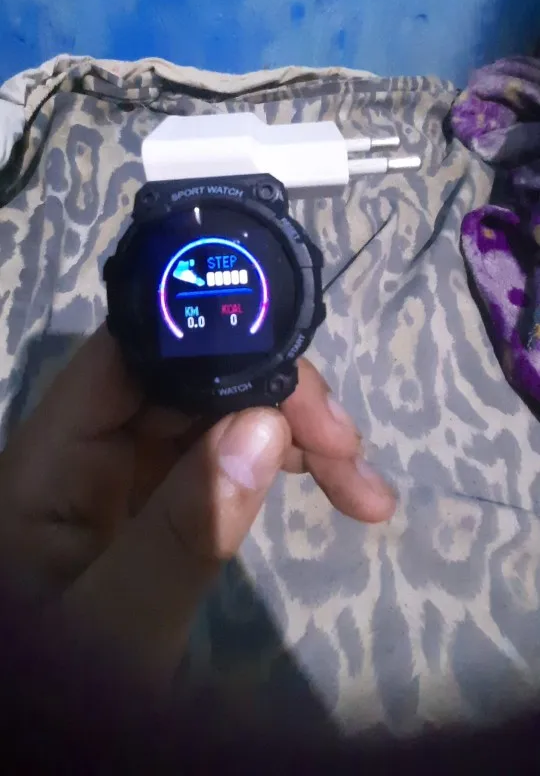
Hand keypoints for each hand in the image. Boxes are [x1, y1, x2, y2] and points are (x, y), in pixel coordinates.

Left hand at [0, 327, 394, 679]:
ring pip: (217, 410)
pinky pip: (226, 454)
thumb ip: (181, 530)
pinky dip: (283, 463)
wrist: (53, 742)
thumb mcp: (119, 622)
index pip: (129, 356)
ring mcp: (128, 469)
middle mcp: (91, 444)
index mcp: (54, 456)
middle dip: (275, 395)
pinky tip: (336, 487)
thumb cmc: (65, 690)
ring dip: (295, 430)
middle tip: (349, 446)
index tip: (294, 371)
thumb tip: (263, 425)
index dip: (208, 337)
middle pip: (187, 377)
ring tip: (364, 484)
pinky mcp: (160, 494)